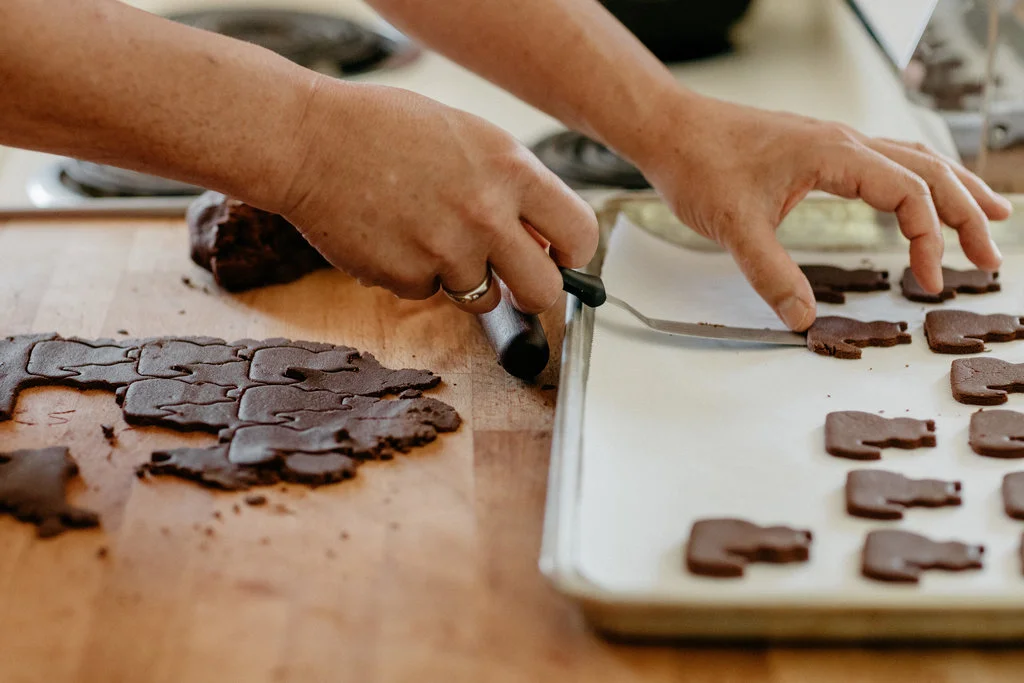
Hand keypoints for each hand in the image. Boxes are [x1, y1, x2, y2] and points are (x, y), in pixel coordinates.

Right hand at [269, 78, 597, 313]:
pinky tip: (391, 235)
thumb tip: (541, 238)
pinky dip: (413, 274)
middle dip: (533, 294)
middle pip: (544, 290)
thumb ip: (511, 186)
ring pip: (482, 299)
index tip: (560, 259)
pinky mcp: (406, 278)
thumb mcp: (469, 139)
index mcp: (511, 169)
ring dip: (463, 281)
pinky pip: (427, 292)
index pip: (580, 233)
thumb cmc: (386, 131)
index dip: (573, 255)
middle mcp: (486, 215)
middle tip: (514, 284)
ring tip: (426, 233)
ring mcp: (445, 252)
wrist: (309, 140)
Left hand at [632, 91, 1011, 330]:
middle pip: (928, 171)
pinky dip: (915, 180)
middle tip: (990, 256)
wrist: (669, 128)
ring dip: (951, 189)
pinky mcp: (817, 150)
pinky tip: (919, 195)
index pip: (910, 192)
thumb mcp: (733, 226)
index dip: (930, 238)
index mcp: (834, 154)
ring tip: (988, 216)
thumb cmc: (698, 162)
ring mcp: (832, 142)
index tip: (925, 281)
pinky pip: (885, 160)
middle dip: (967, 213)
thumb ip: (770, 274)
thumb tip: (803, 317)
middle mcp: (843, 142)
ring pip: (912, 159)